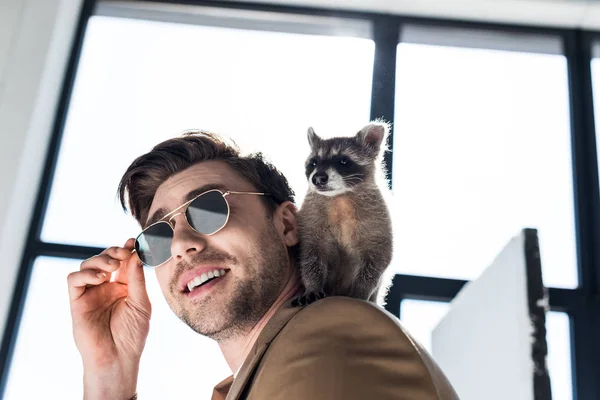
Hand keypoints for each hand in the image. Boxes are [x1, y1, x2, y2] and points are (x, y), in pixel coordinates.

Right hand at [67, 238, 150, 398]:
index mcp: (124, 286)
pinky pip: (74, 279)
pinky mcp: (77, 301)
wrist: (117, 357)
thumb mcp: (141, 304)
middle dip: (114, 251)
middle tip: (123, 252)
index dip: (127, 250)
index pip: (124, 262)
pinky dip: (85, 273)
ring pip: (88, 264)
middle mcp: (106, 287)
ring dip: (100, 260)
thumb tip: (136, 255)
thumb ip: (137, 280)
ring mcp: (91, 293)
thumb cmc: (132, 334)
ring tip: (112, 267)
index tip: (133, 242)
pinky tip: (100, 278)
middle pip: (105, 258)